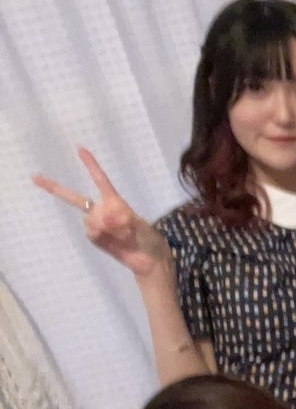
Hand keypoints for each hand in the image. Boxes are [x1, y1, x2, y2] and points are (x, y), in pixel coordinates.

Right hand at [34, 147, 171, 280]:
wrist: (147, 260)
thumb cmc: (148, 238)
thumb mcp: (141, 227)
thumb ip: (124, 220)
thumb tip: (105, 217)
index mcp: (115, 201)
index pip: (100, 180)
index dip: (90, 165)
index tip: (80, 148)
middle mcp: (102, 210)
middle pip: (74, 198)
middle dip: (54, 188)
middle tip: (34, 177)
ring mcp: (96, 224)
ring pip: (89, 219)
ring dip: (104, 226)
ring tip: (123, 235)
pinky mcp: (95, 237)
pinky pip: (90, 232)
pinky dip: (100, 236)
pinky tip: (114, 241)